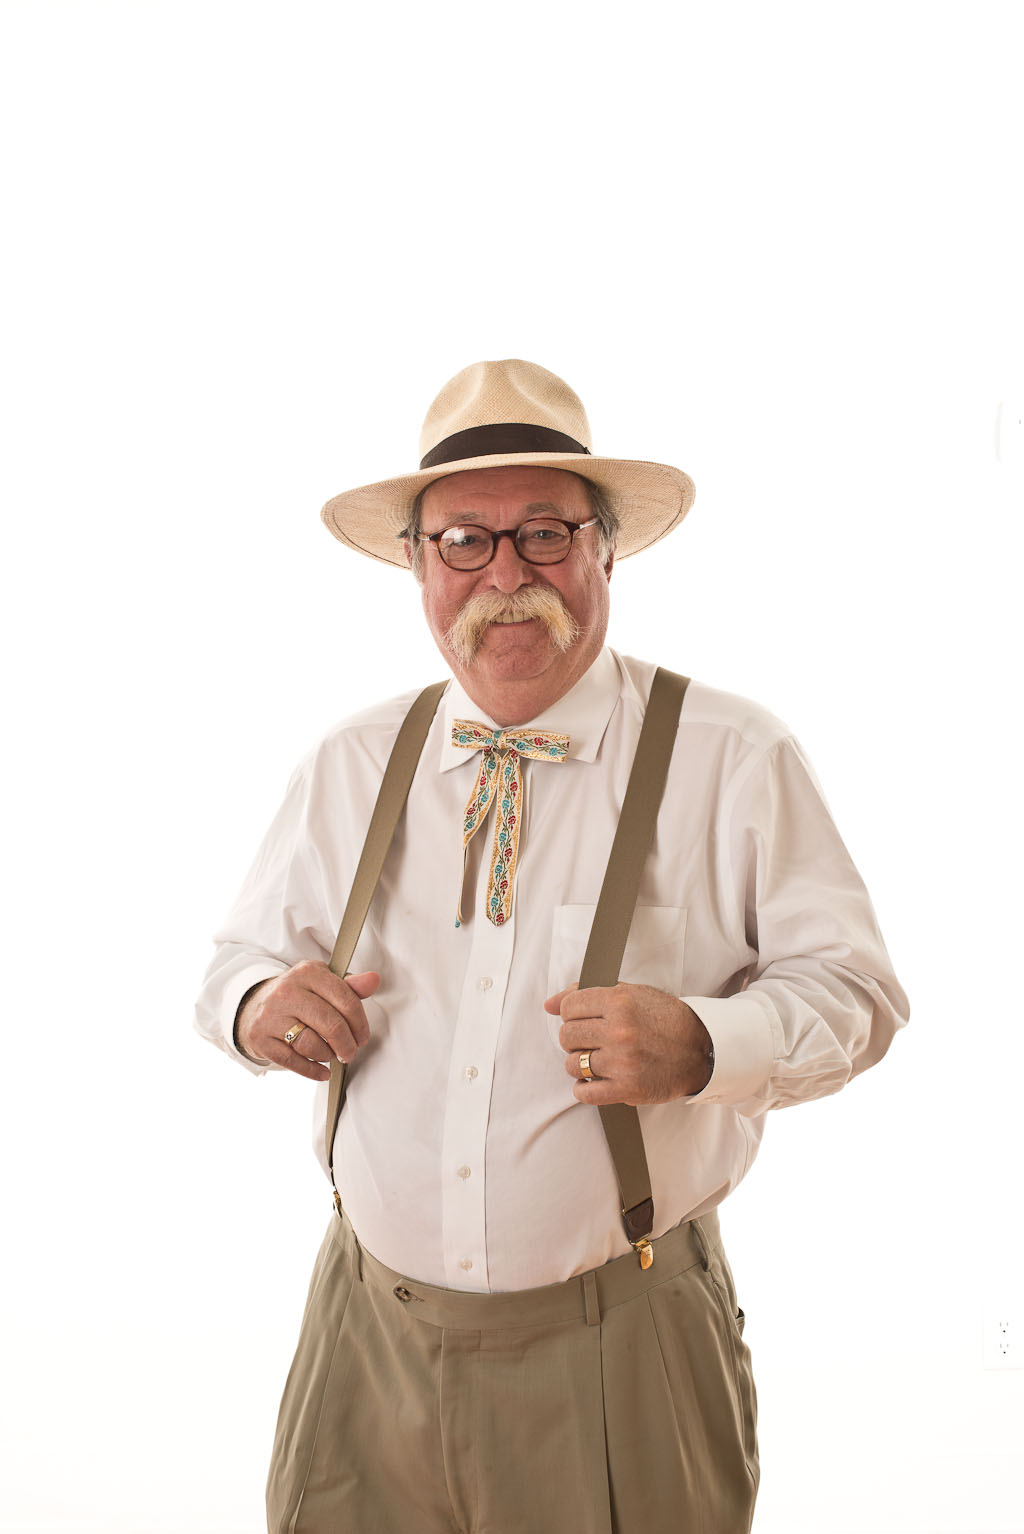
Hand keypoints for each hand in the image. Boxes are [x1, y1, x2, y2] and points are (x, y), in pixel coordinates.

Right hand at [235, 960, 379, 1081]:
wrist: (256, 1005)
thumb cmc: (298, 995)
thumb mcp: (322, 983)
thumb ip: (350, 986)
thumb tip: (373, 980)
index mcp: (308, 972)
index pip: (346, 999)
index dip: (360, 1023)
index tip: (362, 1036)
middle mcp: (287, 991)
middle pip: (331, 1025)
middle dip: (347, 1044)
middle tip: (350, 1051)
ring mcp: (271, 1015)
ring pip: (311, 1045)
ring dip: (328, 1055)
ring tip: (332, 1054)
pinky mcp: (260, 1038)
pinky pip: (293, 1061)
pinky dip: (312, 1070)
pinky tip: (322, 1071)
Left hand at [543, 982, 713, 1104]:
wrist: (701, 1049)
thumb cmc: (666, 1020)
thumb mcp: (632, 993)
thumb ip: (588, 994)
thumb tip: (550, 1003)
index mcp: (619, 1001)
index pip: (569, 1006)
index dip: (572, 1013)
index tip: (583, 1019)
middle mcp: (619, 1030)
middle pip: (567, 1036)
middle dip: (575, 1039)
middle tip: (592, 1040)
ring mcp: (622, 1061)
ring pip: (572, 1064)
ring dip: (580, 1064)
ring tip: (598, 1060)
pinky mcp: (627, 1088)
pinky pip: (585, 1093)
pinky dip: (585, 1089)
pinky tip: (595, 1080)